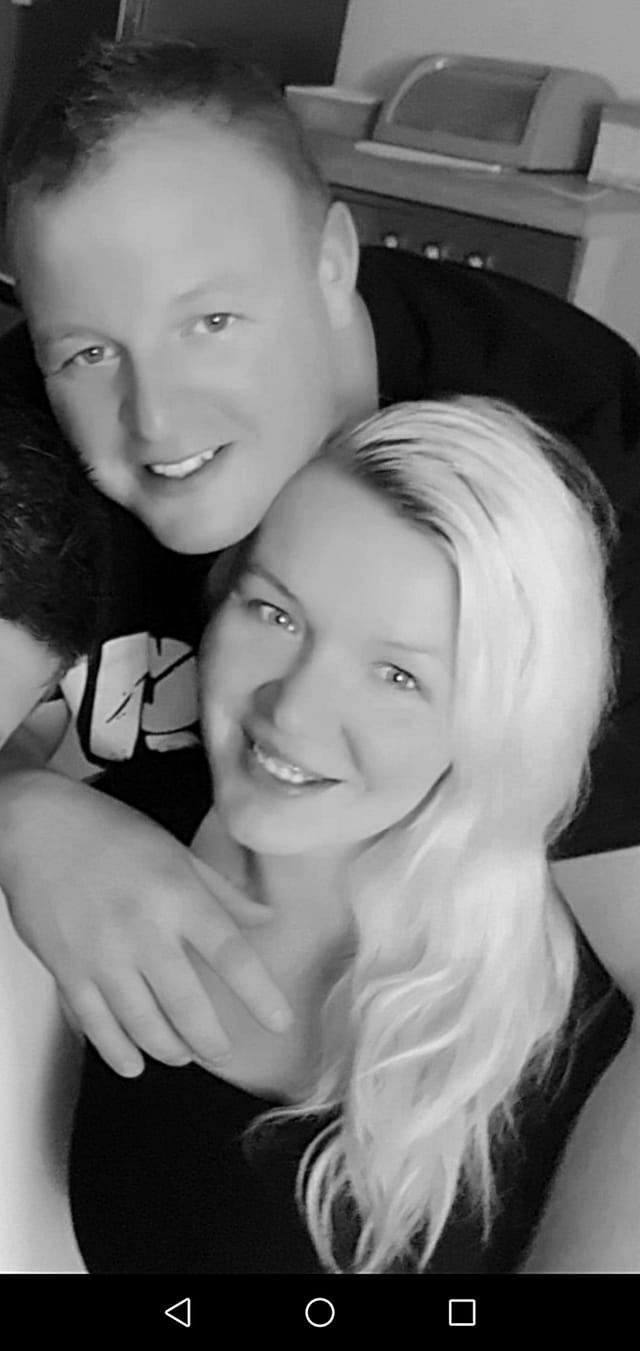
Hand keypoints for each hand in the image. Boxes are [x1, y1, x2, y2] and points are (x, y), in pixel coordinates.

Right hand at [0, 769, 292, 1076]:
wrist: (36, 827)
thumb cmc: (109, 833)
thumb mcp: (177, 853)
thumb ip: (224, 893)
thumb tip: (268, 919)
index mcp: (179, 896)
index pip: (232, 956)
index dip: (260, 996)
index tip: (280, 1022)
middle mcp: (144, 930)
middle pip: (188, 1006)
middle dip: (212, 1040)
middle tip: (223, 1051)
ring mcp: (103, 955)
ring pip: (144, 1025)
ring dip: (169, 1049)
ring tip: (183, 1053)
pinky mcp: (68, 971)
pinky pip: (97, 1026)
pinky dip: (118, 1052)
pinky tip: (134, 1063)